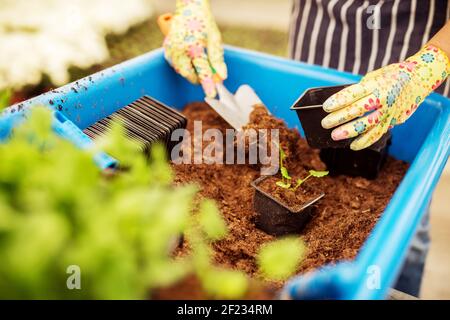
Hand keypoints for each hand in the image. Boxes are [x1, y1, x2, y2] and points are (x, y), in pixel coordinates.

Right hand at [163, 0, 226, 97]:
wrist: (188, 7)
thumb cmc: (203, 21)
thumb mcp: (214, 39)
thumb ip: (217, 59)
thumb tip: (222, 76)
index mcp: (194, 46)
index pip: (202, 71)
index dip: (208, 84)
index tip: (212, 94)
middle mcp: (180, 49)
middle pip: (190, 75)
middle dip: (198, 78)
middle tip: (208, 75)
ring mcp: (171, 50)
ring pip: (182, 71)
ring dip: (192, 71)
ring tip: (198, 59)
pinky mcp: (167, 49)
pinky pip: (177, 64)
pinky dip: (185, 65)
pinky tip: (190, 56)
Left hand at [321, 45, 449, 150]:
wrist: (420, 79)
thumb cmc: (392, 76)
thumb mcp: (376, 75)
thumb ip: (360, 88)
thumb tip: (342, 102)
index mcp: (377, 83)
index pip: (354, 93)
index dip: (339, 100)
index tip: (325, 107)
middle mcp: (384, 98)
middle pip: (358, 110)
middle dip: (339, 118)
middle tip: (325, 124)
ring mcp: (390, 111)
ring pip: (368, 125)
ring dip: (350, 132)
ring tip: (335, 136)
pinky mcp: (394, 120)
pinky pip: (378, 133)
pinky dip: (365, 141)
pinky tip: (353, 145)